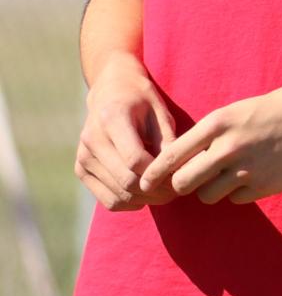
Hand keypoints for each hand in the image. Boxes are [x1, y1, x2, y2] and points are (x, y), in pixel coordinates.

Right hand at [75, 54, 179, 211]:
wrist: (110, 92)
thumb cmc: (142, 101)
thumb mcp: (160, 113)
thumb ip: (169, 142)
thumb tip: (185, 170)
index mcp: (112, 119)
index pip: (135, 159)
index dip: (160, 174)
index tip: (180, 176)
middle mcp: (92, 140)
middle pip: (126, 181)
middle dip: (156, 191)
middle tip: (178, 190)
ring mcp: (83, 157)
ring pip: (118, 195)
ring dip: (146, 200)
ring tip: (166, 192)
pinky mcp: (81, 170)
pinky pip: (108, 200)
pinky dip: (130, 203)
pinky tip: (146, 193)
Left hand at [140, 81, 281, 205]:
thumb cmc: (269, 113)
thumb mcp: (232, 113)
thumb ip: (206, 138)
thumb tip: (176, 165)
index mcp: (216, 125)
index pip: (170, 157)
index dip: (153, 174)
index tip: (145, 183)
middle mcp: (228, 148)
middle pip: (183, 183)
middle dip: (182, 185)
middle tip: (190, 181)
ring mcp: (247, 170)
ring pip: (208, 196)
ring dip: (212, 190)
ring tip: (227, 176)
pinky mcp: (264, 186)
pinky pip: (236, 200)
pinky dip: (240, 193)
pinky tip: (254, 176)